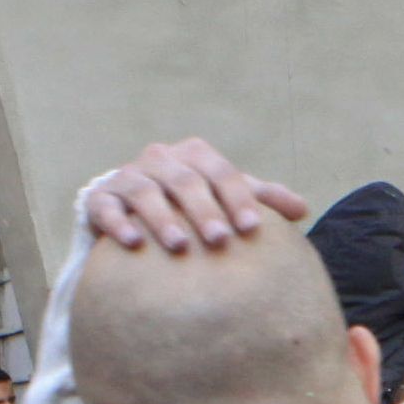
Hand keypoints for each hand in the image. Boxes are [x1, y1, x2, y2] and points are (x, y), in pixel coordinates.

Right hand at [79, 139, 309, 253]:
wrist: (135, 208)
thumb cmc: (194, 204)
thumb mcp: (227, 197)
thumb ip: (262, 199)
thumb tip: (302, 209)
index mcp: (195, 157)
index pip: (220, 172)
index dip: (237, 197)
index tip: (251, 228)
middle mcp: (160, 161)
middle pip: (184, 180)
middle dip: (203, 209)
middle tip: (220, 240)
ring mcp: (128, 178)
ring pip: (144, 191)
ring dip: (162, 218)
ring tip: (180, 246)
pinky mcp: (101, 199)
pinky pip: (106, 207)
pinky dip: (118, 223)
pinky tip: (133, 244)